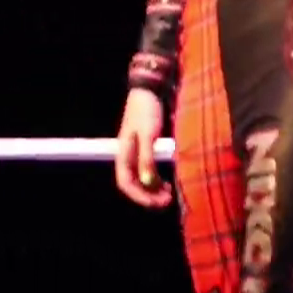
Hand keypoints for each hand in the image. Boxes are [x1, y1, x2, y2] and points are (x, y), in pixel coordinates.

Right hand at [114, 88, 172, 208]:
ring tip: (169, 194)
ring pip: (142, 179)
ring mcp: (137, 153)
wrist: (150, 90)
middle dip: (149, 196)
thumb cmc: (147, 111)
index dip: (140, 197)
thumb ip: (147, 159)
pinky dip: (157, 179)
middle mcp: (128, 157)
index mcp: (123, 154)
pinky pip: (149, 171)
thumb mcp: (148, 136)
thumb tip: (148, 183)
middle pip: (134, 184)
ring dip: (154, 189)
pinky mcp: (147, 149)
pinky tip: (168, 182)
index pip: (126, 184)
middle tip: (168, 201)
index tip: (157, 203)